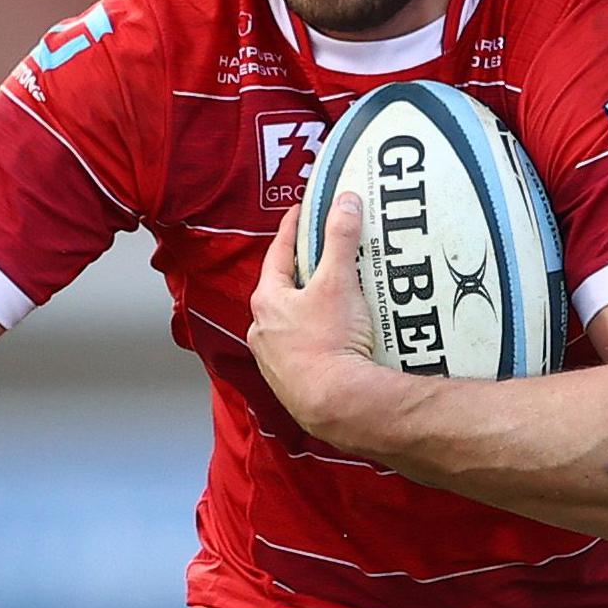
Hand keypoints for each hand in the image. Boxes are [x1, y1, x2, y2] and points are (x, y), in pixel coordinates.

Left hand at [248, 194, 377, 438]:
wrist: (337, 405)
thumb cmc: (330, 343)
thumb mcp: (338, 282)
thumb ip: (341, 239)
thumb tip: (345, 202)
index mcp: (267, 300)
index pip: (279, 252)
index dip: (293, 229)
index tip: (301, 213)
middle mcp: (263, 330)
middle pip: (283, 290)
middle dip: (303, 273)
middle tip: (324, 257)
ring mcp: (274, 360)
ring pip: (291, 324)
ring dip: (309, 311)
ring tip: (336, 301)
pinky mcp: (291, 383)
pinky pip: (303, 352)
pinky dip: (317, 341)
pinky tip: (336, 341)